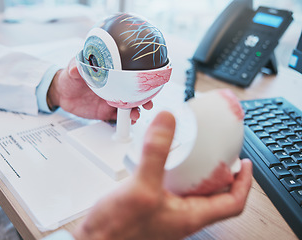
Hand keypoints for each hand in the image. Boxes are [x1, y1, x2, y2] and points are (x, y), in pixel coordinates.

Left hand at [47, 59, 152, 122]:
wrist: (61, 94)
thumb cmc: (69, 77)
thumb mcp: (72, 70)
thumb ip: (76, 69)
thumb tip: (75, 68)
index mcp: (109, 75)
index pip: (129, 76)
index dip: (139, 81)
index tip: (146, 85)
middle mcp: (113, 88)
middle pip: (134, 93)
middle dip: (144, 99)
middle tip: (147, 104)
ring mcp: (111, 101)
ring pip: (129, 107)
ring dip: (135, 111)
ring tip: (135, 116)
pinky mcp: (106, 112)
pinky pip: (119, 118)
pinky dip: (125, 121)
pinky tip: (128, 122)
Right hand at [72, 111, 252, 239]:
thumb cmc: (117, 231)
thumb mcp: (141, 187)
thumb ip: (156, 153)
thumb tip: (168, 122)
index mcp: (190, 216)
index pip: (233, 203)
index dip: (244, 182)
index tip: (245, 164)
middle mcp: (182, 216)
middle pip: (215, 195)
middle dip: (221, 173)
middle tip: (219, 154)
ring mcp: (167, 212)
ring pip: (192, 190)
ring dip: (197, 172)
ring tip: (195, 154)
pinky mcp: (153, 207)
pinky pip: (172, 187)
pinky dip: (175, 173)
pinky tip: (163, 162)